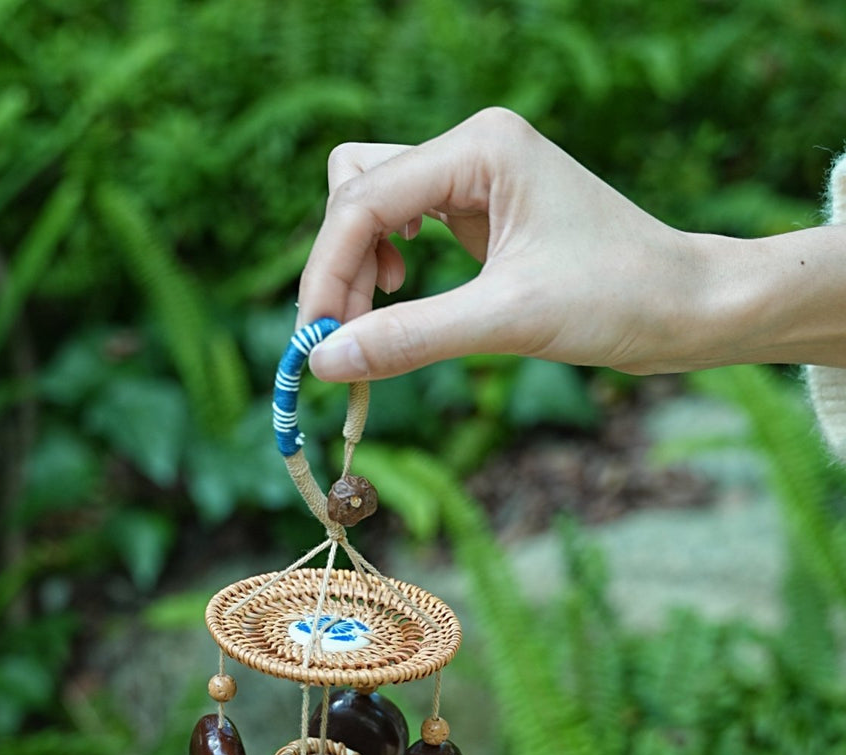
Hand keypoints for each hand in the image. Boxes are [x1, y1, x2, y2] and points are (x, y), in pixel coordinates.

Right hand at [295, 109, 758, 380]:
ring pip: (372, 205)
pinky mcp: (482, 212)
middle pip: (356, 189)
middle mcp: (472, 149)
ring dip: (356, 265)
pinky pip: (403, 228)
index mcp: (481, 148)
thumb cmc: (617, 299)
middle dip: (337, 265)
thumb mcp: (507, 322)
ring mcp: (476, 178)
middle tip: (340, 342)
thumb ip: (410, 338)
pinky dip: (384, 268)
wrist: (685, 307)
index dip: (327, 271)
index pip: (364, 198)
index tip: (313, 341)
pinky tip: (399, 299)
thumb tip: (326, 363)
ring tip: (372, 322)